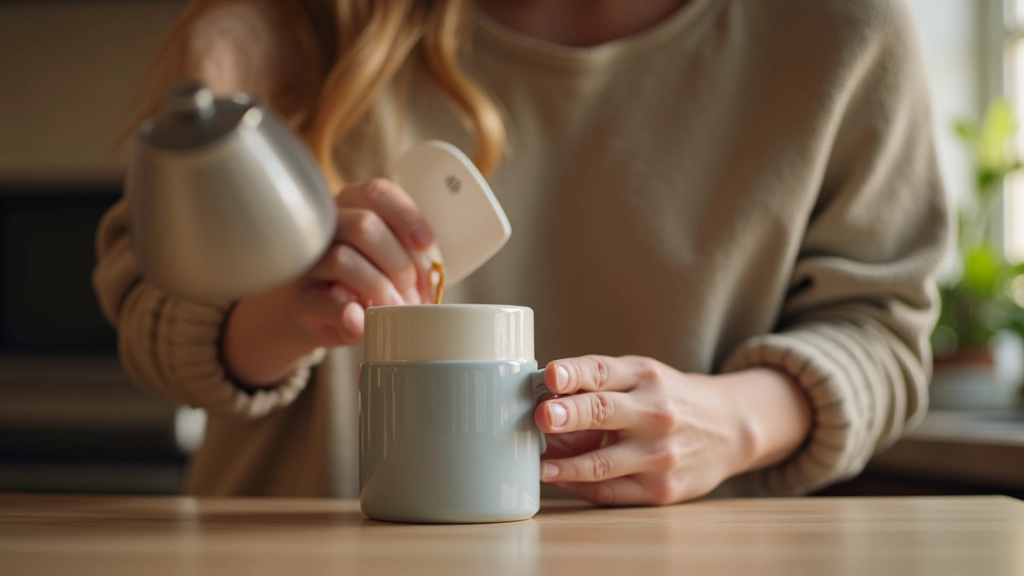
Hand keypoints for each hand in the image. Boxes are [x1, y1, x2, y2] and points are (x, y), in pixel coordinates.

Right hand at [222, 178, 436, 384]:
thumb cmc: (365, 281)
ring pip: (342, 258)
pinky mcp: (302, 301)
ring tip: (396, 309)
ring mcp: (310, 263)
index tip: (426, 244)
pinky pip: (324, 302)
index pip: (377, 192)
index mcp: (352, 207)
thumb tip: (434, 271)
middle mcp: (327, 228)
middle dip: (399, 262)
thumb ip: (411, 254)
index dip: (407, 215)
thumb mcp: (389, 261)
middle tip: (414, 291)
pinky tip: (365, 320)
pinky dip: (350, 314)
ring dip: (379, 287)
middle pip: (363, 224)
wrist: (320, 317)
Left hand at [534, 356, 810, 505]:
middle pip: (605, 413)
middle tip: (542, 417)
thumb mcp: (641, 376)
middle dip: (571, 415)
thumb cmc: (669, 398)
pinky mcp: (661, 489)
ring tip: (541, 466)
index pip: (604, 371)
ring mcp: (659, 454)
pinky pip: (612, 491)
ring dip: (568, 466)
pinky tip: (560, 481)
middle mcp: (655, 413)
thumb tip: (542, 392)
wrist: (729, 428)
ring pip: (604, 463)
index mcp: (646, 377)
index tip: (552, 374)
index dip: (575, 373)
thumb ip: (598, 381)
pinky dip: (581, 487)